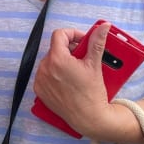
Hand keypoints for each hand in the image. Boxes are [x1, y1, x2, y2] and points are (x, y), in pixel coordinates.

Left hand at [33, 23, 113, 137]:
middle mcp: (45, 68)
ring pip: (50, 61)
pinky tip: (66, 79)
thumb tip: (103, 26)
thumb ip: (97, 42)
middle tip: (82, 57)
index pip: (60, 34)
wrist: (88, 117)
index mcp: (57, 59)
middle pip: (56, 48)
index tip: (82, 41)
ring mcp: (40, 80)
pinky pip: (45, 74)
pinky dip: (54, 74)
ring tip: (75, 69)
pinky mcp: (39, 90)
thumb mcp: (94, 64)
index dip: (73, 34)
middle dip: (69, 50)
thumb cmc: (92, 93)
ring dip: (61, 61)